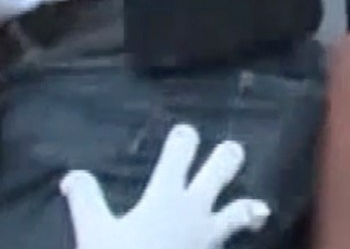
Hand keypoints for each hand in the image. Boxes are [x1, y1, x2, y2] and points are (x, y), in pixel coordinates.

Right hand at [62, 125, 268, 248]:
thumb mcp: (94, 231)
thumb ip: (86, 199)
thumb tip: (72, 176)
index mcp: (166, 196)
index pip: (180, 154)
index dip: (184, 139)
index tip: (185, 132)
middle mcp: (195, 209)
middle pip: (221, 171)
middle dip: (227, 157)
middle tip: (231, 150)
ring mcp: (210, 235)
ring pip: (241, 210)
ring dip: (248, 207)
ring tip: (257, 208)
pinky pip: (233, 243)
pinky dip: (241, 241)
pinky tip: (239, 246)